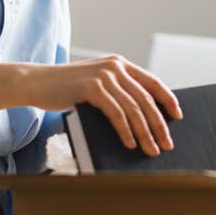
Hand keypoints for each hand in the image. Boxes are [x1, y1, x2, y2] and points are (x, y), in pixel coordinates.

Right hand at [27, 55, 182, 156]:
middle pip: (146, 99)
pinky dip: (125, 131)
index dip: (167, 99)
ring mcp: (104, 76)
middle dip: (159, 124)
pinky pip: (116, 113)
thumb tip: (144, 119)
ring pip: (134, 109)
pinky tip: (130, 144)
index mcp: (119, 64)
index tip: (178, 116)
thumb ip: (117, 92)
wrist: (37, 82)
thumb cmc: (67, 89)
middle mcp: (115, 67)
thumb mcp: (97, 84)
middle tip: (167, 144)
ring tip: (151, 150)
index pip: (152, 82)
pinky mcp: (92, 88)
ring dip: (145, 133)